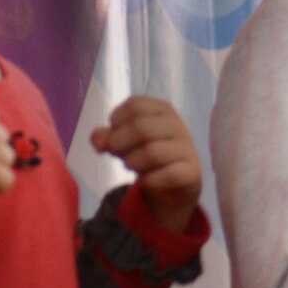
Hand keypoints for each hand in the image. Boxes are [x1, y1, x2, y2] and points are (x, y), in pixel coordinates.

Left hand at [91, 96, 202, 232]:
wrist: (176, 182)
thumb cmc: (146, 152)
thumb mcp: (124, 141)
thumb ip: (108, 137)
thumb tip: (96, 141)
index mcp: (162, 109)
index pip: (135, 105)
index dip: (117, 120)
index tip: (113, 133)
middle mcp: (177, 125)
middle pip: (141, 127)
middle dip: (119, 142)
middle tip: (114, 153)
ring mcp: (186, 148)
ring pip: (153, 152)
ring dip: (132, 162)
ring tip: (129, 165)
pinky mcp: (191, 172)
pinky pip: (168, 175)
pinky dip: (150, 180)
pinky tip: (145, 181)